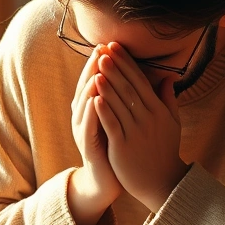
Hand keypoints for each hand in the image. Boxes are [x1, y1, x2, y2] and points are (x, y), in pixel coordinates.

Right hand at [68, 45, 121, 224]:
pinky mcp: (87, 146)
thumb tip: (141, 78)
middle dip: (93, 69)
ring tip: (97, 70)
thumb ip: (128, 99)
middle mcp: (84, 117)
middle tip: (100, 50)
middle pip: (86, 87)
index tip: (111, 45)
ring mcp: (83, 131)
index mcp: (94, 109)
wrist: (108, 180)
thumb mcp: (122, 120)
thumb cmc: (116, 147)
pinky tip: (95, 100)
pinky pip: (88, 126)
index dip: (103, 63)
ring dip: (90, 87)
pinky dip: (90, 113)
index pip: (97, 80)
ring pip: (84, 105)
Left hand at [93, 43, 189, 212]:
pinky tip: (95, 97)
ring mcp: (136, 132)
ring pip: (120, 104)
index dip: (126, 63)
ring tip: (97, 67)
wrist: (162, 182)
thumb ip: (168, 99)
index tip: (115, 47)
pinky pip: (113, 125)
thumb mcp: (172, 123)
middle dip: (115, 68)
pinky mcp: (123, 147)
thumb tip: (169, 77)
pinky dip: (104, 111)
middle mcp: (148, 118)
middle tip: (103, 50)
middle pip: (129, 88)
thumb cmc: (164, 150)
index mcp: (158, 110)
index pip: (140, 80)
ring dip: (108, 84)